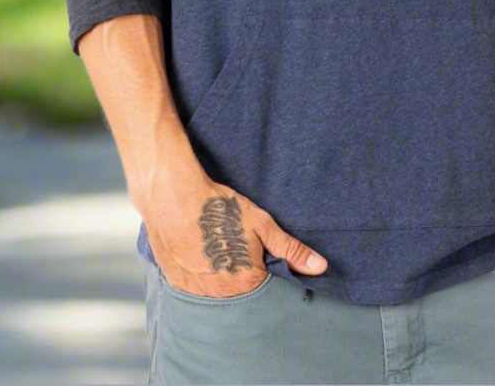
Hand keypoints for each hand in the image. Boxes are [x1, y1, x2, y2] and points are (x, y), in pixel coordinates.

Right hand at [142, 174, 328, 298]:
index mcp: (246, 284)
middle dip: (246, 280)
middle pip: (242, 297)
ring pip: (219, 296)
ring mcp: (197, 294)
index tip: (264, 260)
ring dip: (223, 282)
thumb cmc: (220, 209)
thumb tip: (320, 267)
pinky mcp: (178, 286)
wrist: (173, 198)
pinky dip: (203, 279)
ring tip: (219, 253)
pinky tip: (202, 257)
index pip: (268, 293)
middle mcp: (221, 296)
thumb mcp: (261, 225)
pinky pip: (197, 292)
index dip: (268, 276)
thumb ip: (291, 250)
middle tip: (238, 252)